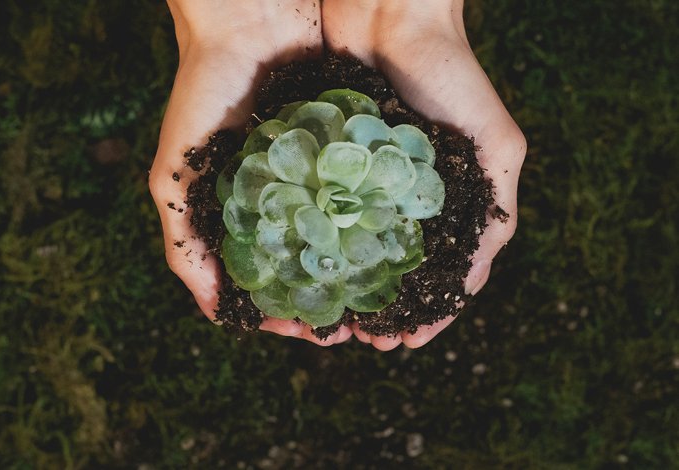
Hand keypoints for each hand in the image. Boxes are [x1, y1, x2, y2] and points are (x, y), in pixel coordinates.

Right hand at [150, 1, 352, 344]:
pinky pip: (372, 193)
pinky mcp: (351, 147)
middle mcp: (287, 198)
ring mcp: (322, 174)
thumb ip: (183, 241)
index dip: (284, 310)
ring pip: (348, 236)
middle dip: (331, 299)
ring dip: (361, 272)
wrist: (250, 20)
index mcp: (247, 211)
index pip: (268, 277)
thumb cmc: (202, 95)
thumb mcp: (175, 175)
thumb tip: (214, 314)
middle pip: (314, 263)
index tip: (305, 333)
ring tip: (379, 302)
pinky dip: (382, 223)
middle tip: (352, 327)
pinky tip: (395, 249)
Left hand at [322, 0, 526, 349]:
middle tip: (361, 341)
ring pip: (352, 249)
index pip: (441, 272)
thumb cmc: (452, 75)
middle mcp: (405, 198)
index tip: (407, 342)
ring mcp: (365, 182)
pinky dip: (314, 245)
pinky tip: (303, 270)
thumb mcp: (495, 144)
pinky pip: (319, 212)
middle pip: (392, 269)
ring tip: (329, 320)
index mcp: (449, 201)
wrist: (390, 14)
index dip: (428, 311)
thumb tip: (475, 279)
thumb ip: (496, 207)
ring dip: (343, 287)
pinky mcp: (330, 162)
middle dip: (378, 309)